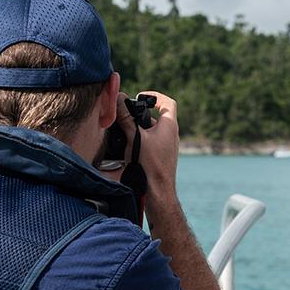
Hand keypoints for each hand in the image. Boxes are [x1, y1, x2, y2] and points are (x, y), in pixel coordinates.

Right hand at [115, 90, 179, 210]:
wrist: (157, 193)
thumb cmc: (150, 165)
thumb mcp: (135, 137)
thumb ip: (126, 117)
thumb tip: (118, 98)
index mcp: (169, 126)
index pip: (167, 102)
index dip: (154, 96)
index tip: (140, 98)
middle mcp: (171, 135)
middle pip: (155, 117)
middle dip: (139, 116)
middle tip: (124, 117)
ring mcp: (167, 148)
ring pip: (151, 132)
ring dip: (137, 131)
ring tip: (123, 135)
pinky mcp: (161, 158)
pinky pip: (150, 144)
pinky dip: (139, 143)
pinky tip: (127, 150)